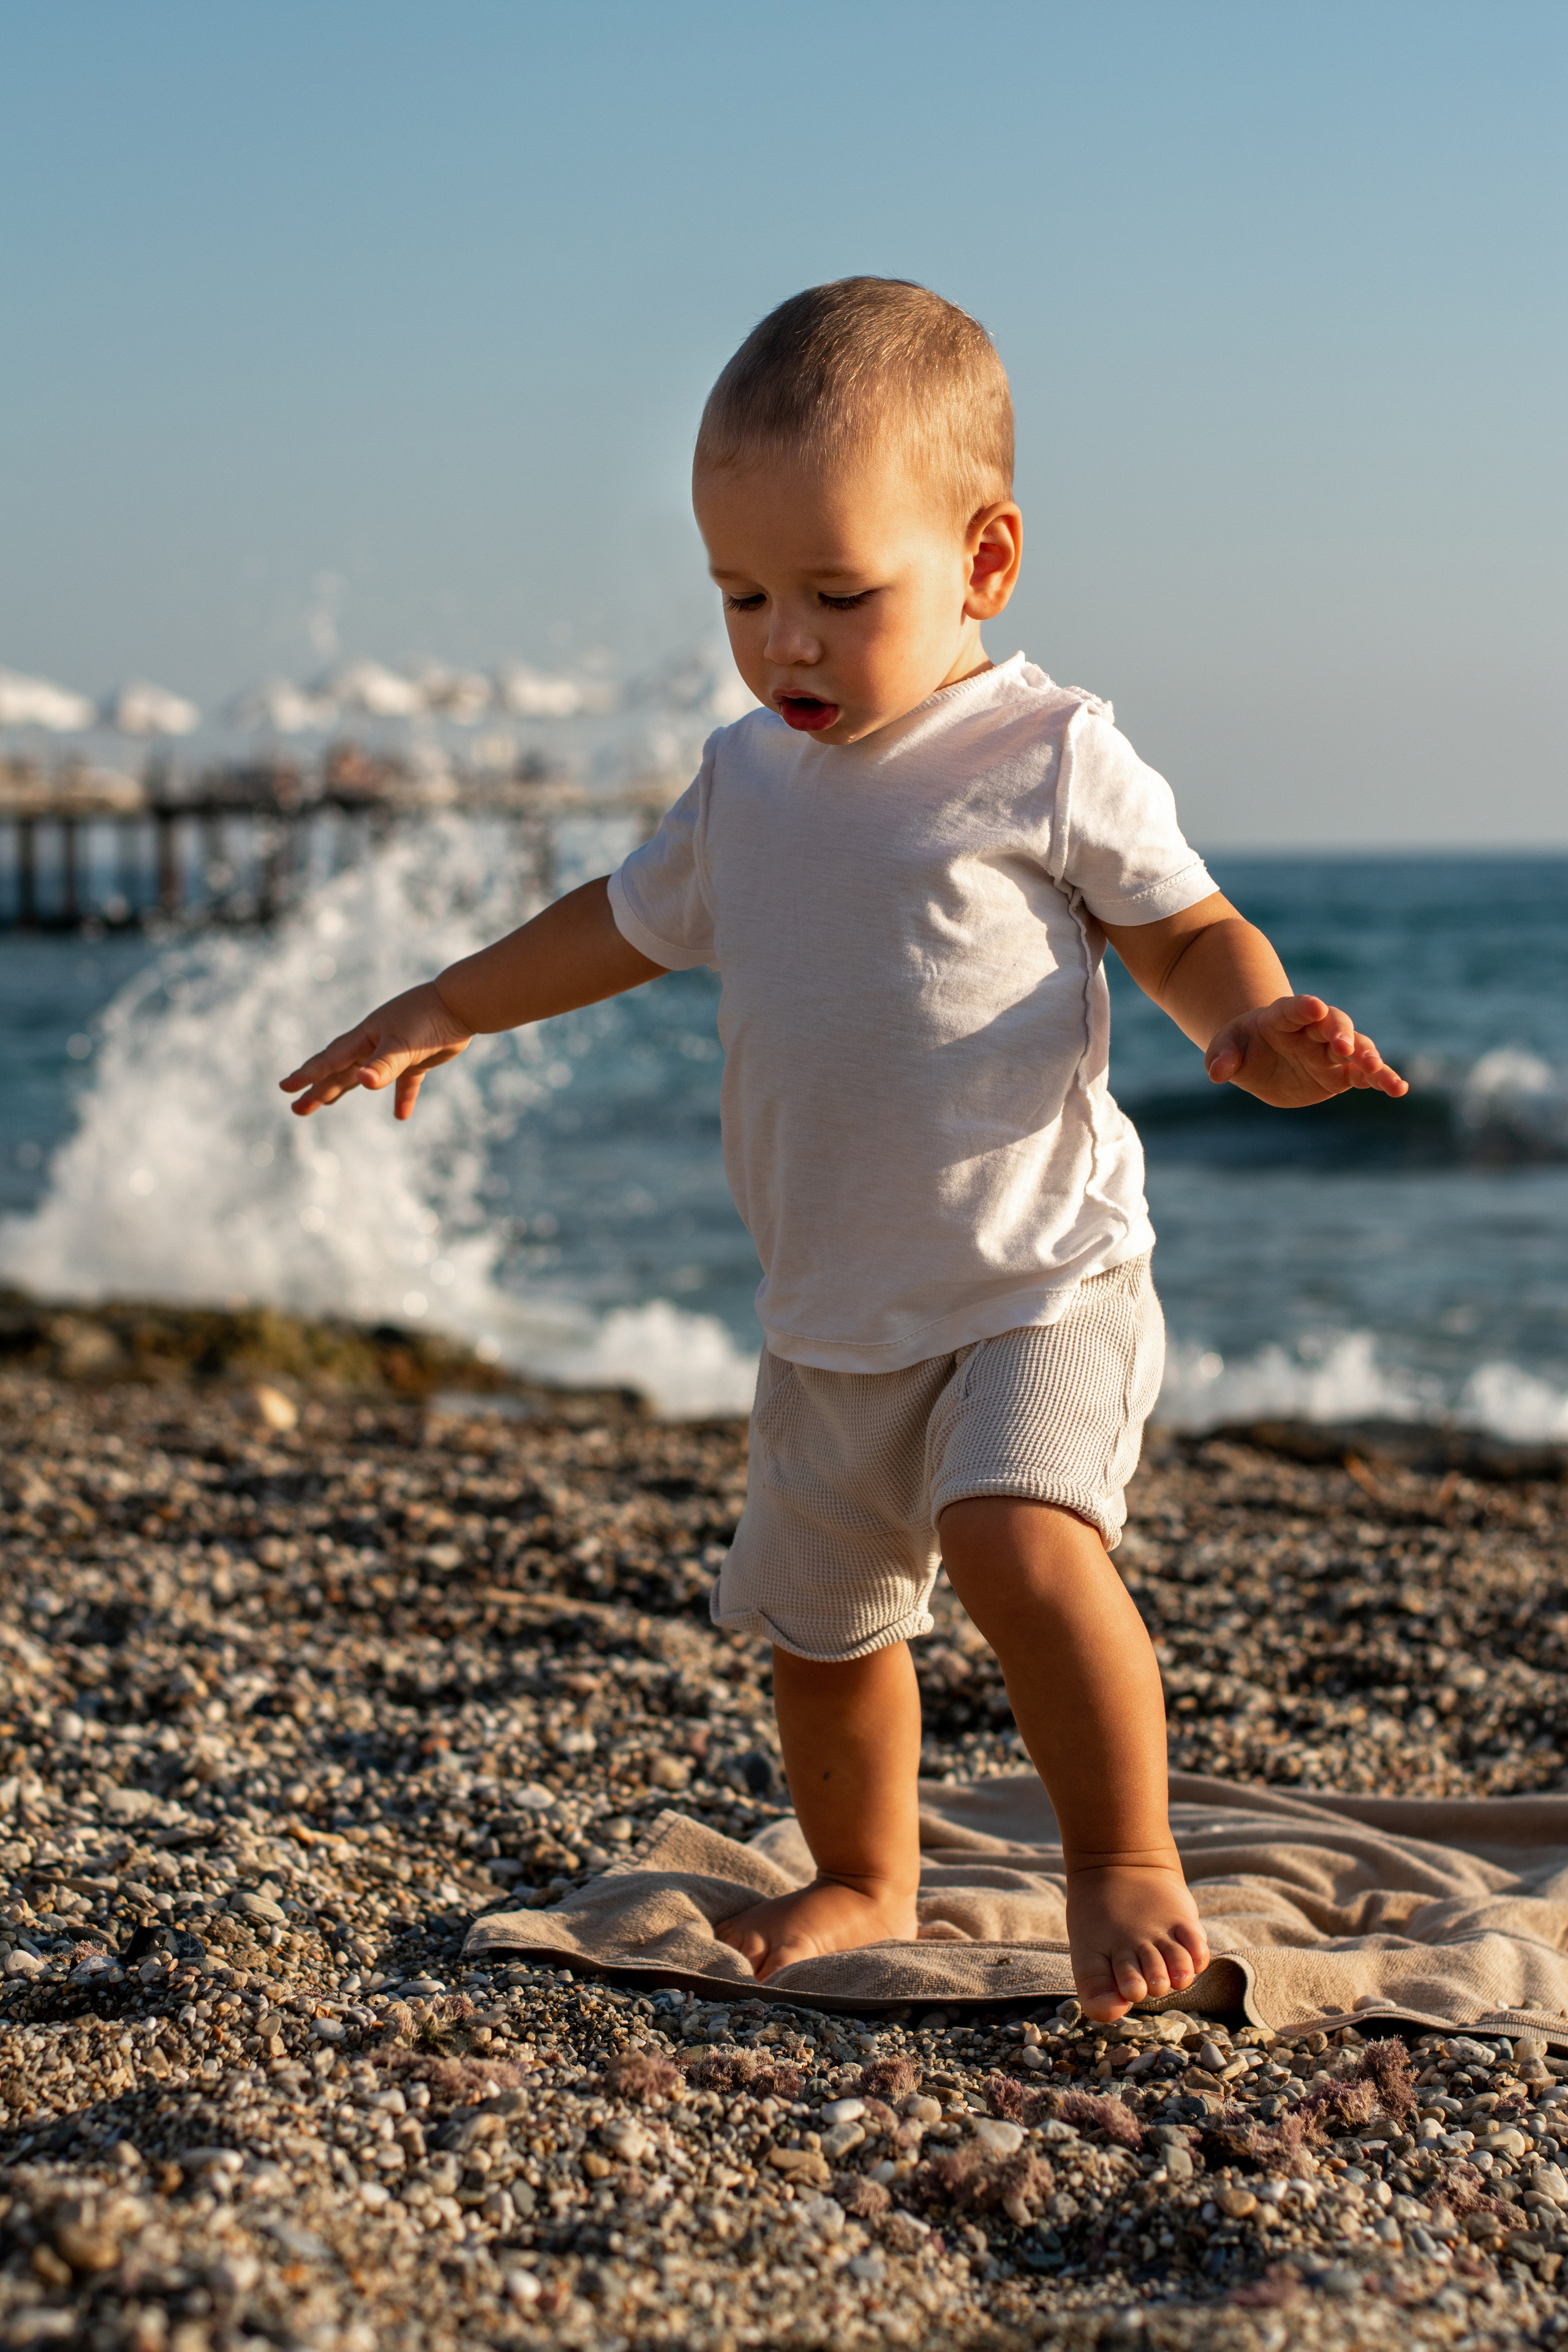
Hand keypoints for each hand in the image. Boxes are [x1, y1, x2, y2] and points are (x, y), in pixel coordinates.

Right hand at [279, 981, 472, 1120]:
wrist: (462, 1004)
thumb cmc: (428, 1018)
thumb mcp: (403, 1043)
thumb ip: (384, 1065)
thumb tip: (362, 1082)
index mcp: (364, 1039)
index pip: (329, 1060)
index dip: (308, 1075)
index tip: (285, 1087)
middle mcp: (373, 1045)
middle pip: (339, 1072)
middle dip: (318, 1090)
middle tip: (297, 1109)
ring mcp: (394, 1052)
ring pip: (363, 1076)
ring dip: (343, 1090)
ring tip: (324, 1104)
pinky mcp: (417, 1059)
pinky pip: (405, 1083)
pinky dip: (402, 1097)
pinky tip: (401, 1116)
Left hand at [1204, 994, 1407, 1107]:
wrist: (1262, 1058)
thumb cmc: (1242, 1047)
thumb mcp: (1226, 1049)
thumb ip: (1222, 1057)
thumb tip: (1216, 1073)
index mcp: (1281, 1017)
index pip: (1293, 1008)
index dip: (1303, 1007)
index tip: (1313, 1006)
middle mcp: (1312, 1030)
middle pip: (1332, 1024)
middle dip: (1340, 1032)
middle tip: (1344, 1045)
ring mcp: (1330, 1051)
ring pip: (1356, 1048)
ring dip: (1367, 1056)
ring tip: (1376, 1069)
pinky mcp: (1342, 1074)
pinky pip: (1366, 1074)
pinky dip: (1382, 1079)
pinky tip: (1398, 1088)